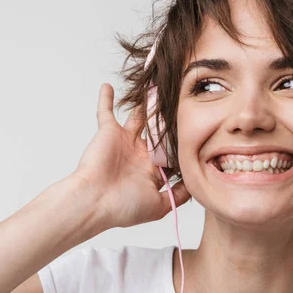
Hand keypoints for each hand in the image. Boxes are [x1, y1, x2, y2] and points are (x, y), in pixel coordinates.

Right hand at [72, 84, 190, 229]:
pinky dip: (106, 99)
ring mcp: (125, 141)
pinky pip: (106, 111)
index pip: (173, 153)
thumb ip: (178, 196)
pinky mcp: (109, 132)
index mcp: (152, 171)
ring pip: (140, 118)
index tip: (199, 133)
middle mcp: (140, 155)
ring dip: (147, 105)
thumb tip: (195, 186)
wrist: (94, 201)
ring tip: (158, 88)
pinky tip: (108, 87)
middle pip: (160, 132)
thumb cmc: (123, 206)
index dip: (184, 144)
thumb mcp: (158, 206)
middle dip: (171, 121)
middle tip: (185, 104)